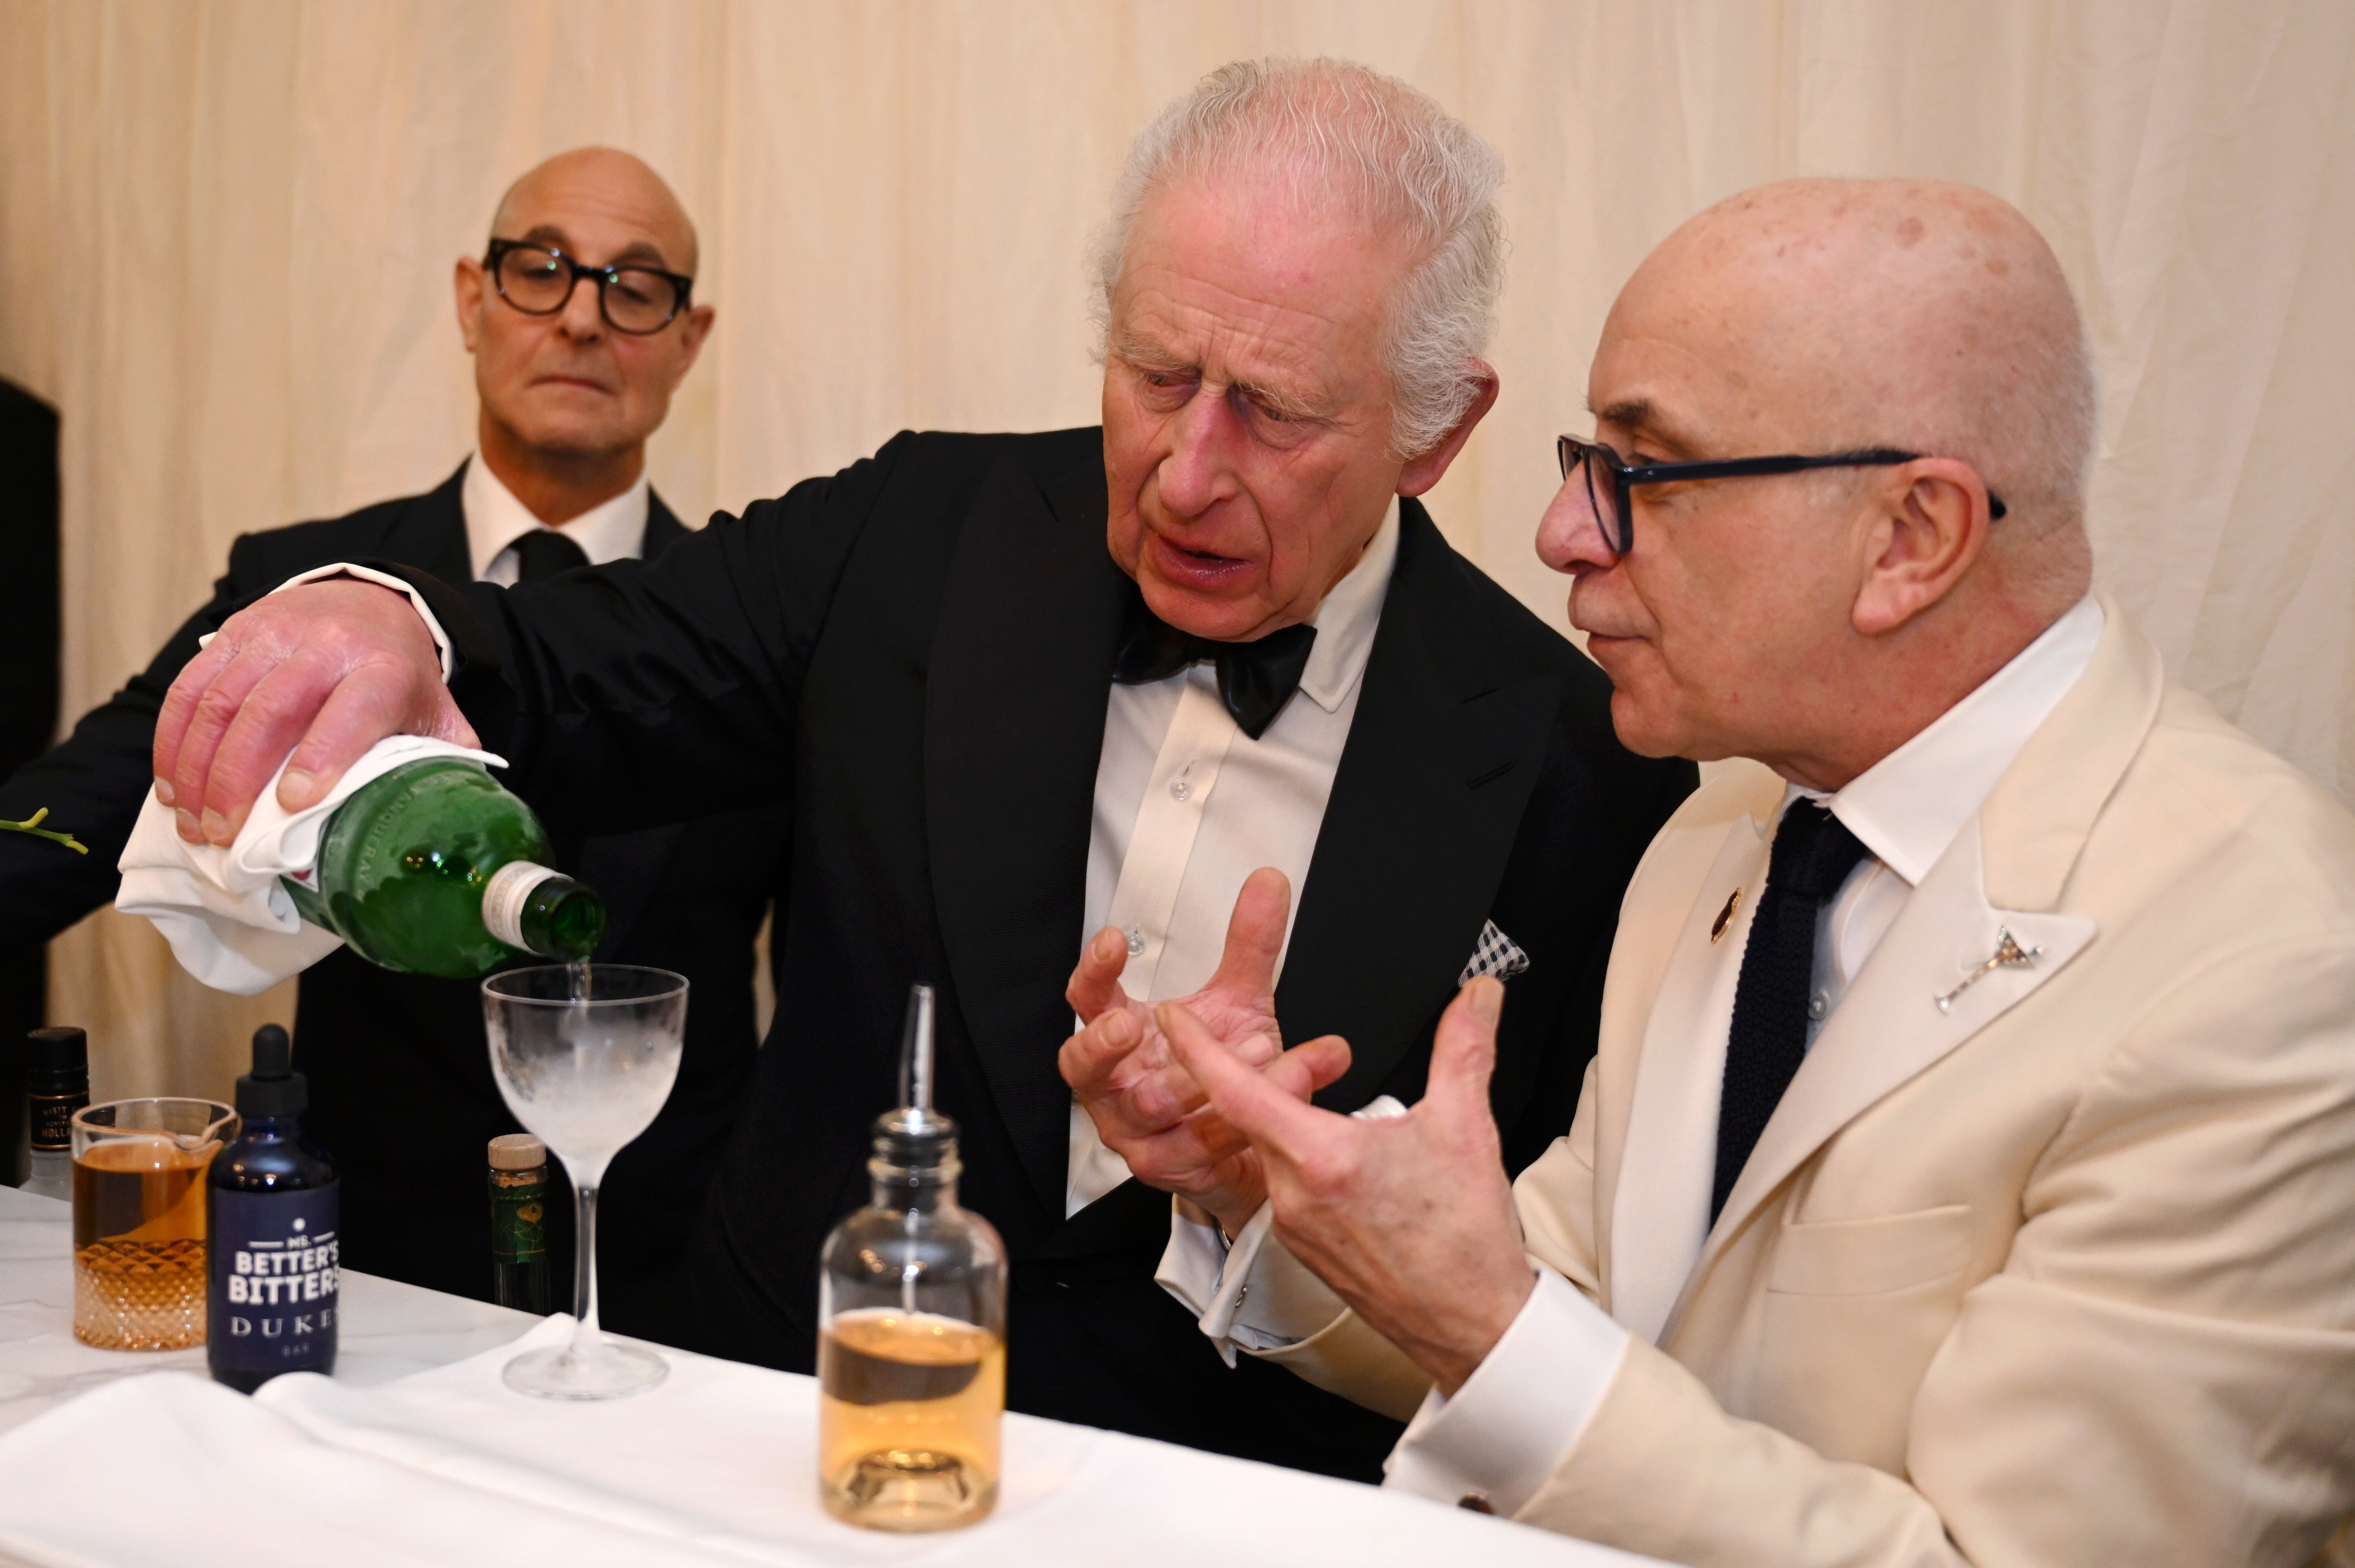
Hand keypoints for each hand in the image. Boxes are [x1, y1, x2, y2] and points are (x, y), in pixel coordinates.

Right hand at [152, 579, 473, 844]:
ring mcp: (273, 634)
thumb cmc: (400, 675)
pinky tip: (172, 783)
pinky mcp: (234, 630)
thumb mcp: (434, 713)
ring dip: (196, 768)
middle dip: (236, 780)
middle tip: (221, 835)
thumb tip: (441, 821)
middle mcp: (327, 646)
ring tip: (191, 822)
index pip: (351, 711)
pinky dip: (174, 739)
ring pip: (220, 702)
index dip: (322, 755)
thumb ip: (442, 760)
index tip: (294, 803)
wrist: (373, 602)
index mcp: (385, 671)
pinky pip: (190, 686)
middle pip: (269, 712)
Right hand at [1059, 868, 1349, 1234]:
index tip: (1113, 942)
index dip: (1094, 972)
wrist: (1248, 1146)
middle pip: (1082, 1064)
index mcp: (1120, 1036)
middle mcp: (1116, 1084)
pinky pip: (1193, 1145)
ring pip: (1150, 1105)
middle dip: (1103, 1044)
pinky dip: (1234, 1118)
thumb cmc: (1224, 1067)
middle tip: (1131, 1025)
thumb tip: (1270, 882)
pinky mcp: (1164, 1167)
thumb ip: (1250, 946)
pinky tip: (1272, 1094)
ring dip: (1201, 1075)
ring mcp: (1134, 1129)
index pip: (1087, 999)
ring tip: (1257, 1044)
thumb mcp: (1239, 1001)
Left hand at [1167, 978, 1533, 1395]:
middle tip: (1312, 1060)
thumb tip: (1478, 996)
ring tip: (1338, 1113)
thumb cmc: (1465, 1239)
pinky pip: (1286, 1190)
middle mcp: (1294, 1196)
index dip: (1197, 1048)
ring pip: (1272, 1153)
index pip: (1235, 1091)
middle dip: (1273, 1079)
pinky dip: (1302, 1161)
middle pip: (1254, 1117)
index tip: (1170, 1019)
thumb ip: (1464, 1048)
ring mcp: (1294, 1227)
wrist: (1472, 1325)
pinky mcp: (1304, 1250)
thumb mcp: (1466, 1127)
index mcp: (1321, 1158)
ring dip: (1291, 1123)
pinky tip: (1345, 1164)